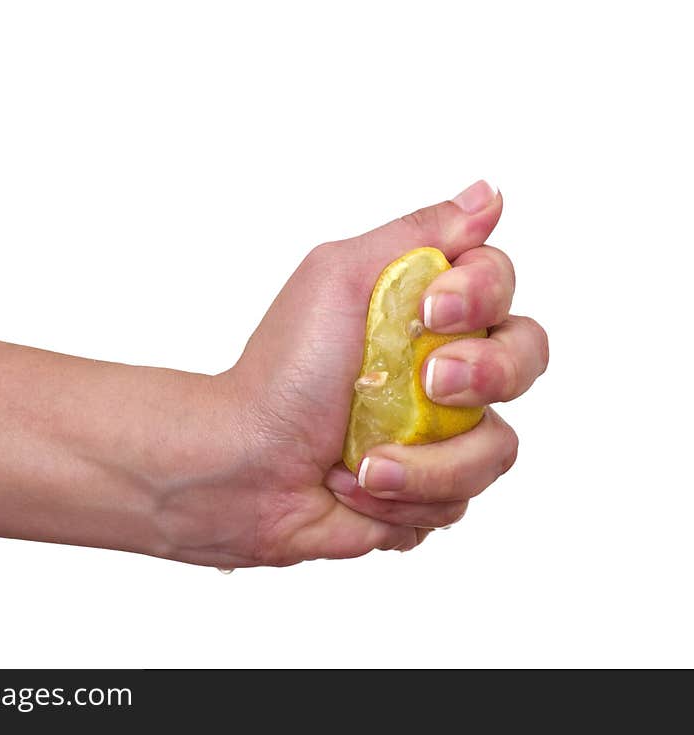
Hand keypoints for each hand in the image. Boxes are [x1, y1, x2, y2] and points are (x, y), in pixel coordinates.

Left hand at [218, 181, 547, 564]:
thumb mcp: (339, 277)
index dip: (483, 294)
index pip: (500, 287)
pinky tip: (356, 487)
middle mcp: (444, 371)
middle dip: (485, 375)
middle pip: (526, 360)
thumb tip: (488, 195)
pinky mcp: (432, 492)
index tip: (432, 308)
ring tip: (365, 462)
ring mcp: (442, 436)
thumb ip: (419, 234)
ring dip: (427, 460)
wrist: (248, 466)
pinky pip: (461, 499)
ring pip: (497, 447)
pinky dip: (403, 496)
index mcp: (425, 314)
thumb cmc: (284, 370)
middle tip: (429, 382)